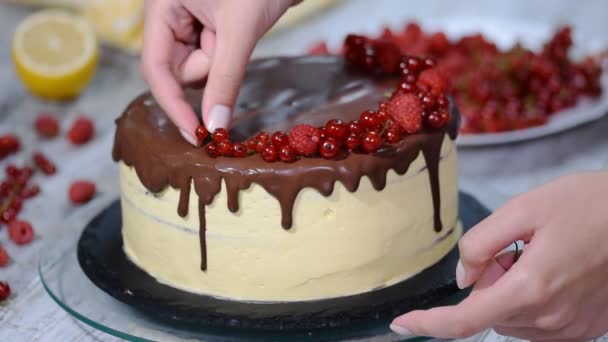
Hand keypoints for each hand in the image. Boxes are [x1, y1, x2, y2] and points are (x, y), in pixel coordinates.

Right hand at [141, 0, 296, 144]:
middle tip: (231, 43)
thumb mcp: (240, 32)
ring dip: (221, 60)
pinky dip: (227, 57)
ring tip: (238, 28)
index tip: (195, 135)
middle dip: (209, 68)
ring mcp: (188, 22)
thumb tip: (215, 127)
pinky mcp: (208, 28)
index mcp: (162, 8)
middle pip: (178, 70)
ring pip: (198, 68)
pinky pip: (213, 59)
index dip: (173, 104)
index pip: (156, 69)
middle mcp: (169, 16)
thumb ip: (225, 80)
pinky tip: (238, 31)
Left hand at [390, 172, 607, 340]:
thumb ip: (482, 243)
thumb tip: (464, 278)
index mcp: (530, 289)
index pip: (464, 321)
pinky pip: (538, 325)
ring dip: (508, 293)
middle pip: (488, 313)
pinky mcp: (587, 329)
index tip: (401, 323)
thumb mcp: (525, 208)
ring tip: (537, 257)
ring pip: (511, 320)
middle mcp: (551, 319)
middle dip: (485, 284)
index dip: (427, 324)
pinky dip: (529, 303)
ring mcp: (571, 329)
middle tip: (512, 249)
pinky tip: (551, 273)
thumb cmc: (590, 205)